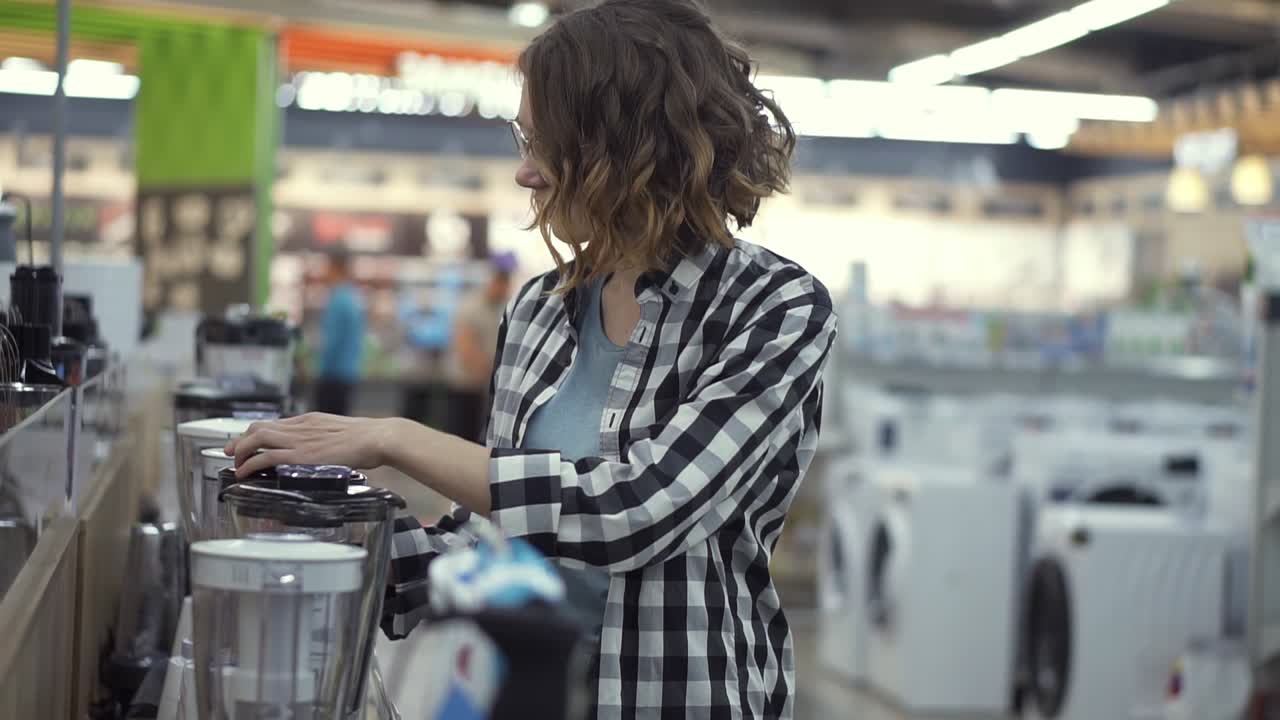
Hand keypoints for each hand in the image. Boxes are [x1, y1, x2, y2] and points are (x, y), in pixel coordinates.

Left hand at [225, 413, 402, 476]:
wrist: (376, 437)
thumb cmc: (367, 438)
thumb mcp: (340, 431)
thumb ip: (324, 438)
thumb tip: (321, 448)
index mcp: (310, 420)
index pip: (274, 423)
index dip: (256, 432)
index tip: (248, 442)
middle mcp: (299, 426)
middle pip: (259, 427)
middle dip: (240, 440)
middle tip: (232, 452)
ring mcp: (299, 440)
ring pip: (257, 439)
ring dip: (241, 451)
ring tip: (236, 465)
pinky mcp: (300, 455)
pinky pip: (266, 456)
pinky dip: (251, 464)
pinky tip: (245, 472)